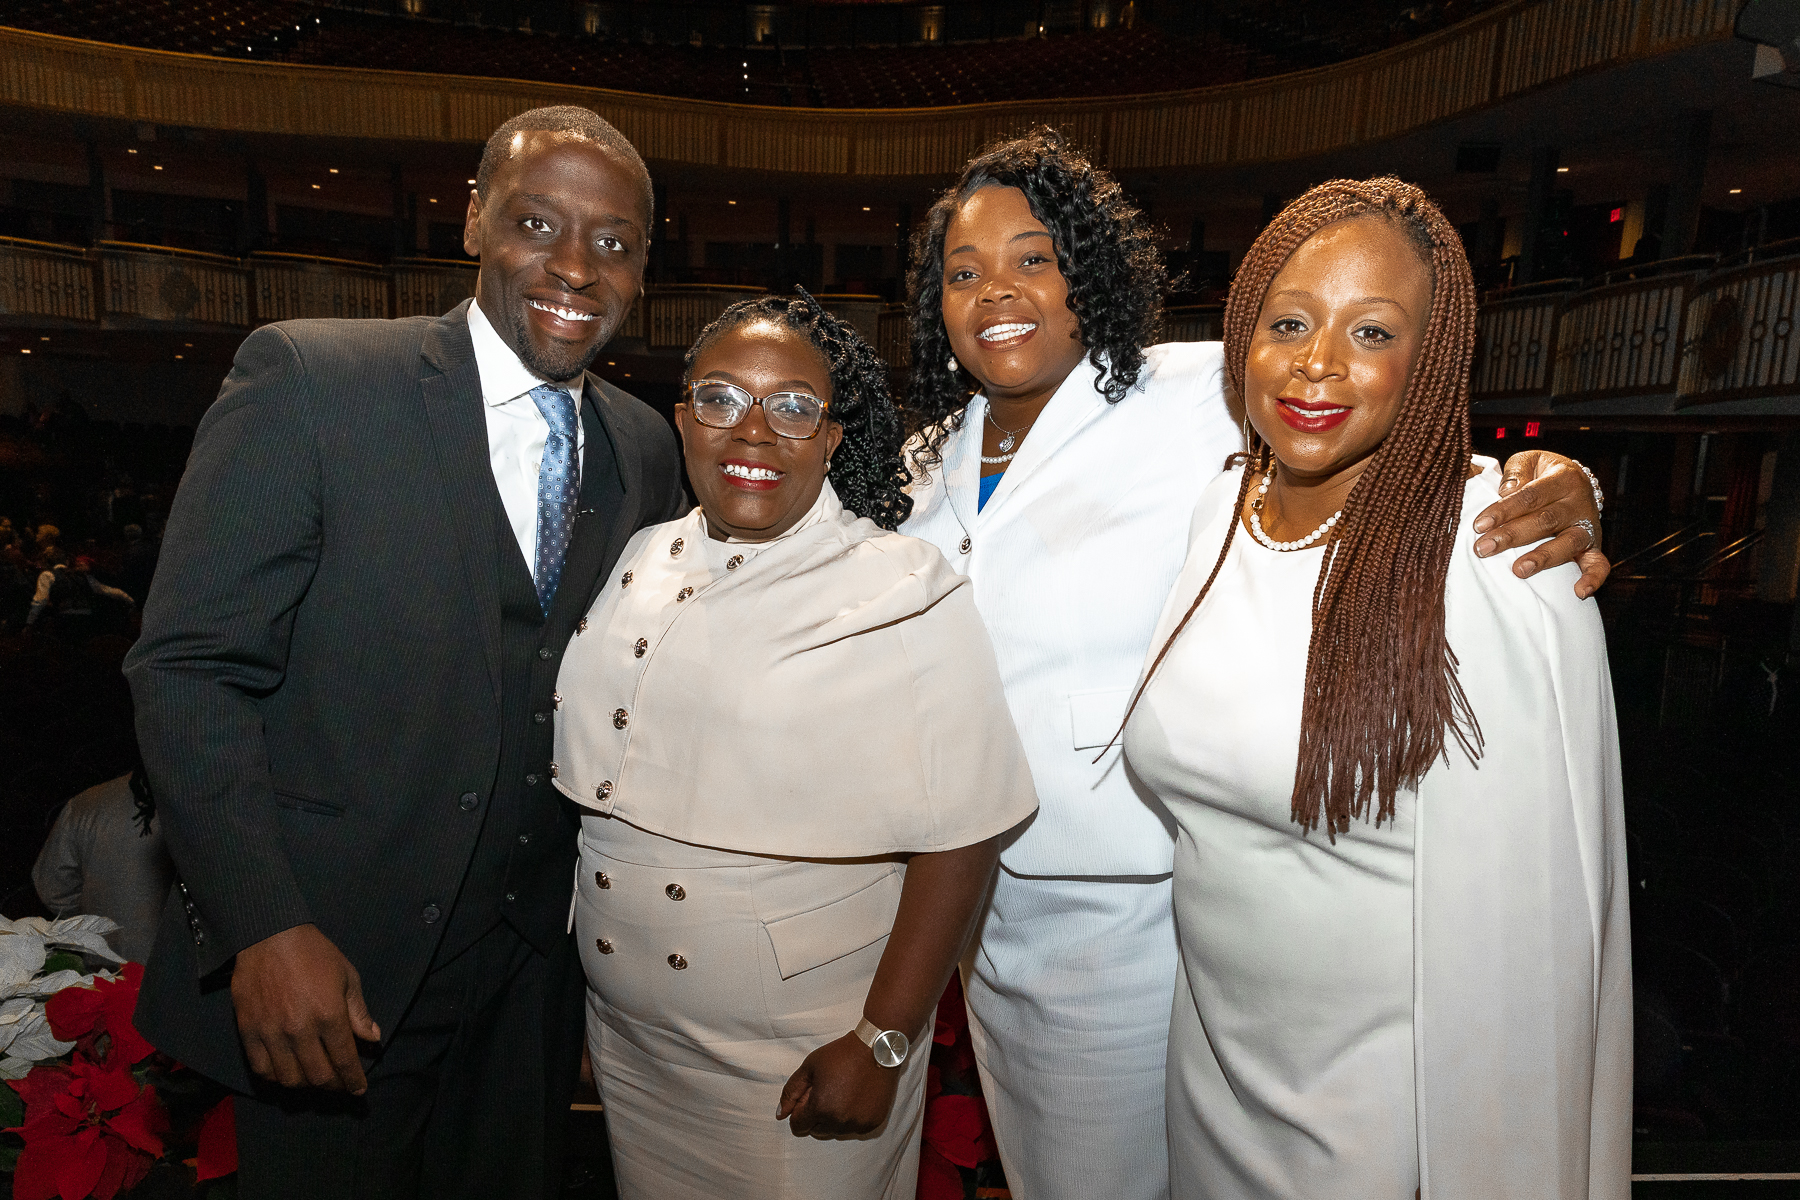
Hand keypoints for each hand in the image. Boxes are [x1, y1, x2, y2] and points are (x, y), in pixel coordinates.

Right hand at [231, 923, 380, 1093]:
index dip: (353, 1080)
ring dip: (305, 1085)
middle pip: (318, 1076)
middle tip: (339, 1084)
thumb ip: (359, 1012)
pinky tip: (286, 1072)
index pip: (344, 1061)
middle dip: (334, 1086)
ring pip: (290, 1079)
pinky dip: (276, 1077)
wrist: (269, 936)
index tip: (359, 1090)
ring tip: (314, 1079)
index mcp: (329, 1015)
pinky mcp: (248, 1032)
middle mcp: (301, 1030)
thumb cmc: (315, 953)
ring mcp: (272, 1033)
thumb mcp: (347, 976)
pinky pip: (262, 1069)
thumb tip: (373, 1038)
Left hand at [776, 1033, 899, 1137]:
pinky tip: (856, 1098)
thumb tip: (780, 1115)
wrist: (876, 1049)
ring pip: (835, 1131)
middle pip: (816, 1130)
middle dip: (816, 1115)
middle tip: (827, 1092)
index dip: (799, 1111)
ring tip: (842, 1094)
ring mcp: (857, 1124)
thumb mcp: (809, 1067)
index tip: (809, 1096)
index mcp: (820, 1108)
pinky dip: (852, 1118)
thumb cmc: (840, 1055)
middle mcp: (838, 1121)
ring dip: (834, 1118)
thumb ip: (791, 1092)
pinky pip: (854, 1129)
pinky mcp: (873, 1123)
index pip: (798, 1126)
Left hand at [1473, 450, 1609, 598]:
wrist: (1576, 481)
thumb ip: (1517, 472)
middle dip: (1511, 536)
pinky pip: (1599, 564)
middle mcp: (1578, 503)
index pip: (1529, 496)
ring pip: (1567, 543)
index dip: (1503, 510)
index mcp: (1563, 478)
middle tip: (1484, 548)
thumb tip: (1505, 491)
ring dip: (1542, 558)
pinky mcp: (1594, 545)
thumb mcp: (1531, 461)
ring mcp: (1587, 526)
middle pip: (1544, 521)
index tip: (1478, 525)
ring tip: (1519, 570)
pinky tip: (1579, 592)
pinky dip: (1593, 578)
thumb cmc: (1543, 474)